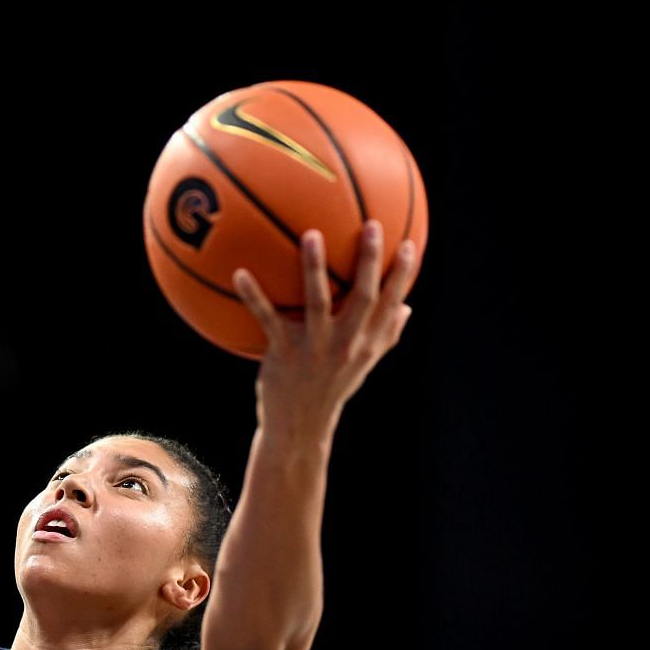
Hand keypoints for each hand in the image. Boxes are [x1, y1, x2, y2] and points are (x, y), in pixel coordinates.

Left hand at [234, 220, 418, 438]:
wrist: (299, 426)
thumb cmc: (332, 388)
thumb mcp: (363, 365)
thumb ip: (385, 335)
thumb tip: (408, 307)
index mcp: (367, 343)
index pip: (392, 304)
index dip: (404, 275)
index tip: (409, 243)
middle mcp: (346, 343)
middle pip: (364, 296)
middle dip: (369, 259)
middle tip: (370, 224)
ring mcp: (314, 348)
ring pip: (317, 302)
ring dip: (313, 267)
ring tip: (310, 234)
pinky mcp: (283, 353)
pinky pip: (267, 318)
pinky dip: (253, 296)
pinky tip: (240, 272)